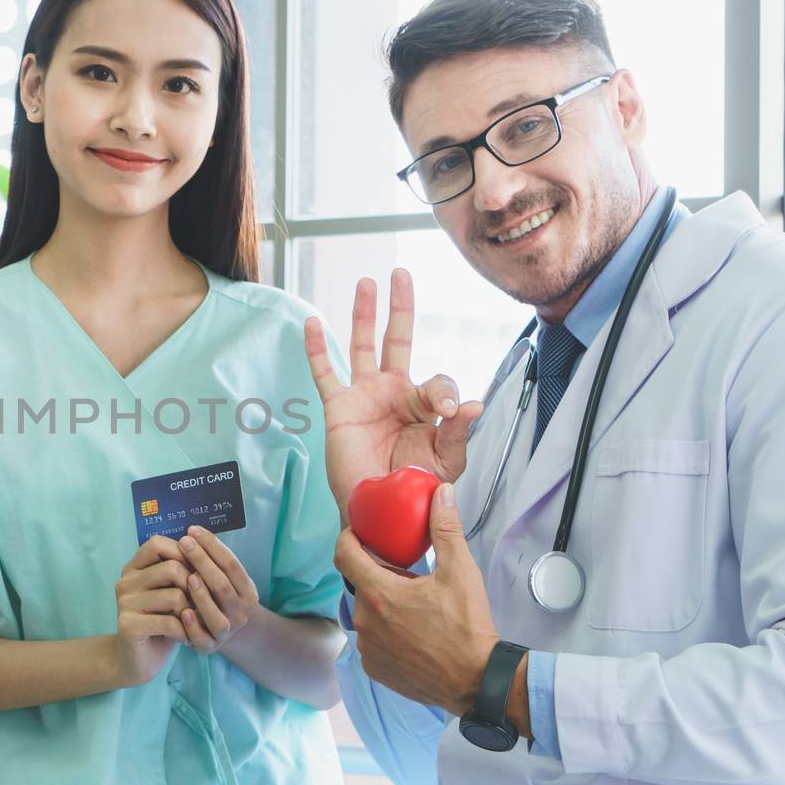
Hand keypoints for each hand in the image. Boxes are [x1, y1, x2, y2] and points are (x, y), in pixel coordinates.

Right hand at [110, 536, 191, 686]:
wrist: (138, 661)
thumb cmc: (160, 623)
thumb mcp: (169, 592)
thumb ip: (178, 571)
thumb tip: (204, 550)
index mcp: (133, 568)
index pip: (158, 544)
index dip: (183, 554)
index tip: (197, 574)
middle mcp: (125, 581)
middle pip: (172, 568)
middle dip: (194, 588)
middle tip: (198, 606)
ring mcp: (124, 603)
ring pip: (174, 596)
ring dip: (191, 612)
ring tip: (191, 623)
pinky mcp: (129, 625)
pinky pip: (169, 621)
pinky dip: (184, 631)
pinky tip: (184, 638)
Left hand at [177, 525, 259, 652]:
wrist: (221, 632)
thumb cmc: (216, 596)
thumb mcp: (223, 578)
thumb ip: (213, 561)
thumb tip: (193, 531)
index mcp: (247, 591)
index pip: (232, 565)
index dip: (213, 546)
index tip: (193, 530)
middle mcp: (240, 612)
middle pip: (223, 586)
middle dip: (202, 562)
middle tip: (183, 543)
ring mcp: (226, 631)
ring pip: (217, 616)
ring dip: (202, 596)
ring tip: (187, 576)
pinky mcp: (210, 648)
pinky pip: (203, 639)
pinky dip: (194, 627)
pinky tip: (182, 612)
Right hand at [303, 269, 484, 516]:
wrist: (381, 510)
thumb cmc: (415, 488)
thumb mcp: (446, 460)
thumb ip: (458, 431)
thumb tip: (472, 403)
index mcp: (423, 405)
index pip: (436, 381)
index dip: (444, 391)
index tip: (449, 411)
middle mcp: (393, 393)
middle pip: (396, 339)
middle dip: (400, 307)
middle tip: (401, 274)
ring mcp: (364, 397)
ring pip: (362, 345)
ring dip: (363, 314)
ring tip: (367, 283)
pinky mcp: (338, 408)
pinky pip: (326, 373)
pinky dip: (318, 349)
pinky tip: (312, 323)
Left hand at [334, 483, 498, 715]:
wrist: (477, 681)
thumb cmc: (467, 628)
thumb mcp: (460, 572)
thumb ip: (445, 529)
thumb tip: (442, 493)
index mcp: (378, 594)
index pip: (343, 555)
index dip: (348, 538)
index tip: (359, 533)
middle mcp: (365, 622)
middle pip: (361, 585)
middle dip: (378, 575)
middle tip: (406, 573)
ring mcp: (367, 648)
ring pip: (368, 614)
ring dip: (384, 605)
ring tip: (413, 606)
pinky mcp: (376, 669)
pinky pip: (373, 641)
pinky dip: (387, 632)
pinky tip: (412, 632)